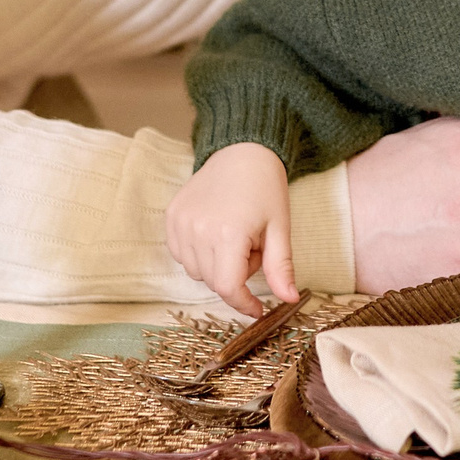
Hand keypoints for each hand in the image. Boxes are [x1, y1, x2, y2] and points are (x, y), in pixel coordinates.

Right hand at [166, 142, 293, 317]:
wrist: (242, 151)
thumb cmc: (266, 188)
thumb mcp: (280, 229)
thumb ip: (281, 268)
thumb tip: (288, 300)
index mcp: (228, 234)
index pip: (228, 288)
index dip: (243, 303)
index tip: (257, 309)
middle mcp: (198, 230)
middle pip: (212, 282)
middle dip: (235, 277)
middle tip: (253, 250)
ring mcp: (180, 223)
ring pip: (195, 271)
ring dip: (216, 266)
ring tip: (235, 237)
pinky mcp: (171, 216)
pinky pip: (181, 254)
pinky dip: (198, 254)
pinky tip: (216, 232)